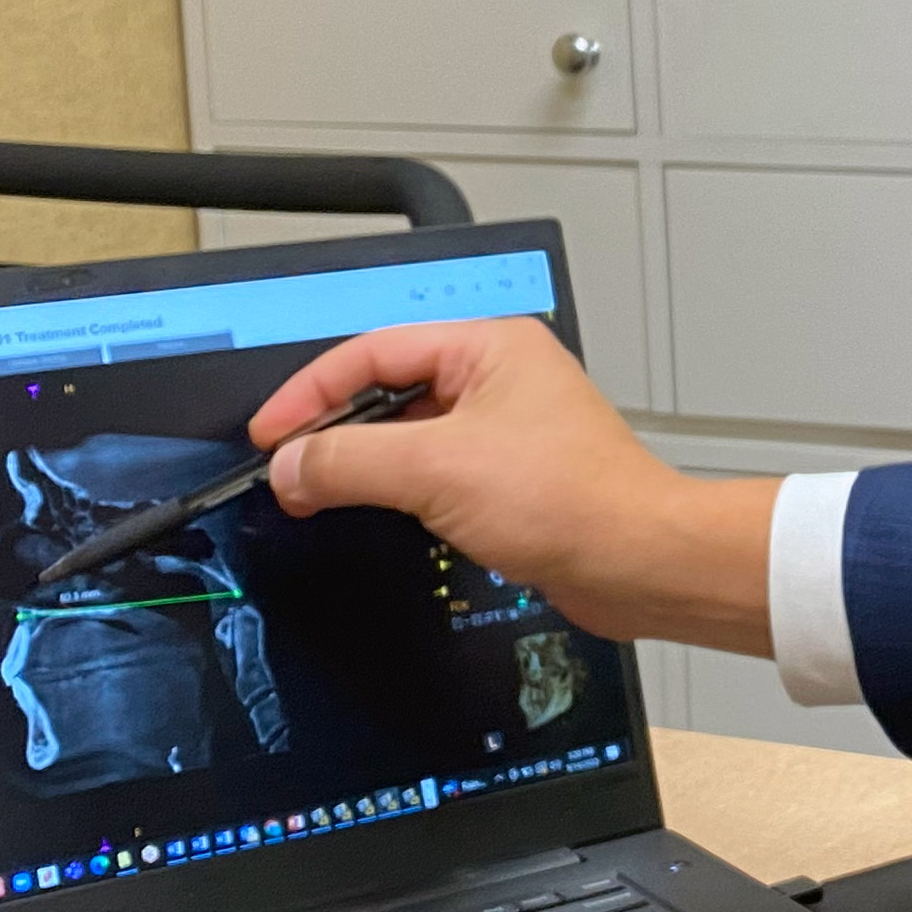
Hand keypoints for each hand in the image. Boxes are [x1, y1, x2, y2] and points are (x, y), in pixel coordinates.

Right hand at [247, 315, 777, 652]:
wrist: (639, 563)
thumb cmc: (573, 501)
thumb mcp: (436, 470)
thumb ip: (351, 461)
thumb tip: (292, 464)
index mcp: (488, 347)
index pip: (373, 351)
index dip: (311, 392)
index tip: (271, 435)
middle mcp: (500, 379)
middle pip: (388, 389)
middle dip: (332, 430)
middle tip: (288, 471)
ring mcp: (507, 429)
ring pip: (409, 435)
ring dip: (363, 464)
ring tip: (317, 495)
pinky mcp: (513, 479)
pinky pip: (435, 473)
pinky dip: (397, 491)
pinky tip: (375, 514)